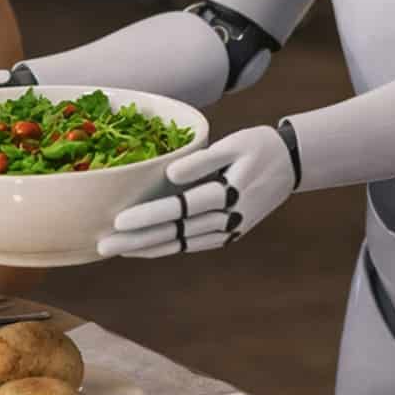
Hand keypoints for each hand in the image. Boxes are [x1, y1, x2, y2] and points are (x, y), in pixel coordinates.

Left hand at [97, 125, 295, 257]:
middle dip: (136, 241)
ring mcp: (230, 230)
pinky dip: (167, 249)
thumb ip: (201, 161)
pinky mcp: (229, 235)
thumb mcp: (233, 144)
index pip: (180, 208)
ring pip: (181, 244)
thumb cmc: (257, 145)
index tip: (118, 220)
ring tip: (115, 250)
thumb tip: (169, 175)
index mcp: (229, 193)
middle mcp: (228, 218)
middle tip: (102, 246)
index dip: (148, 215)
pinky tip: (143, 249)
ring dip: (147, 248)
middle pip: (175, 232)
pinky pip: (192, 245)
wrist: (292, 163)